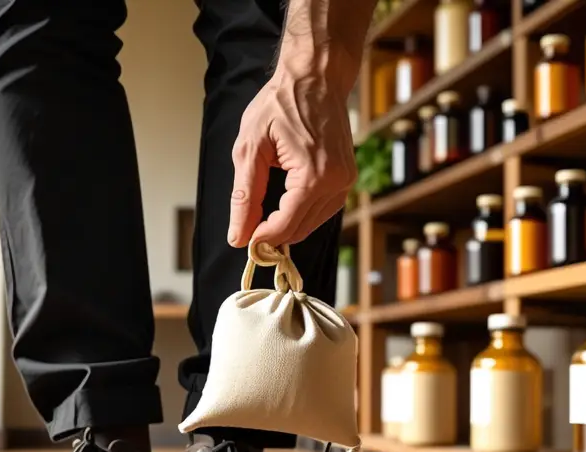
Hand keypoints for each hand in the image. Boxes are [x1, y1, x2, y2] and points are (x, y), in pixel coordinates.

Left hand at [226, 70, 356, 248]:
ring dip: (287, 226)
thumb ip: (244, 195)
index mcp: (313, 176)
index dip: (261, 239)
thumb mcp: (250, 147)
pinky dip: (302, 213)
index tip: (243, 241)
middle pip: (299, 229)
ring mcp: (346, 180)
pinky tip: (284, 204)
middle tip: (247, 230)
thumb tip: (238, 235)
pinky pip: (323, 209)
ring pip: (312, 223)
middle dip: (273, 235)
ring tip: (262, 218)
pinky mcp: (347, 177)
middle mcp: (336, 183)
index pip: (285, 226)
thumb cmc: (280, 103)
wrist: (316, 76)